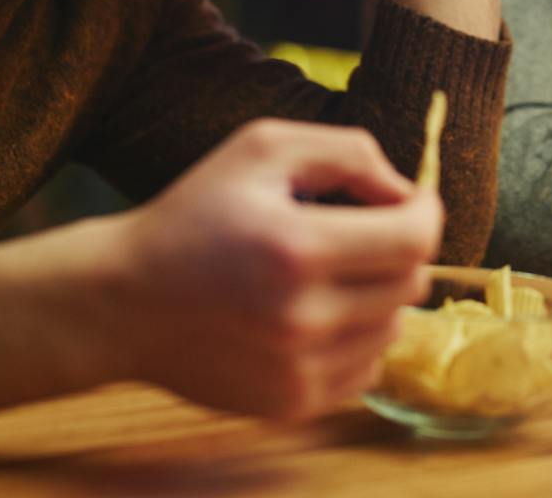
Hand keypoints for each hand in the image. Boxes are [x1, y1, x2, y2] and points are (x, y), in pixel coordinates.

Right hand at [98, 118, 441, 420]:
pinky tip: (317, 312)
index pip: (413, 239)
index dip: (426, 211)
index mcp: (297, 249)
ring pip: (394, 327)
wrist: (125, 301)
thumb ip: (346, 152)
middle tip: (360, 229)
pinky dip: (358, 336)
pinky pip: (367, 367)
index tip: (412, 199)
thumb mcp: (261, 148)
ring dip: (378, 293)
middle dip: (398, 247)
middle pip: (410, 283)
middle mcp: (303, 318)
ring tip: (329, 271)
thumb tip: (405, 189)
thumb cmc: (194, 213)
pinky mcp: (292, 403)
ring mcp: (299, 369)